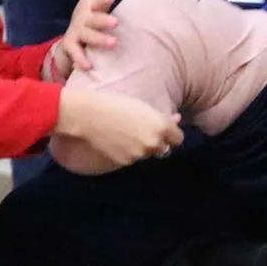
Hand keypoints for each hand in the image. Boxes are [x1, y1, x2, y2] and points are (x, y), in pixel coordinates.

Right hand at [54, 91, 184, 169]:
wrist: (88, 115)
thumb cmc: (115, 104)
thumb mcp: (142, 106)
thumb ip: (162, 117)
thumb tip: (177, 119)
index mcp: (161, 126)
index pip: (178, 139)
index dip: (170, 134)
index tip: (162, 129)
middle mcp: (154, 143)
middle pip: (165, 149)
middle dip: (158, 142)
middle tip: (143, 131)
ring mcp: (139, 154)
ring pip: (148, 154)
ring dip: (143, 148)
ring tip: (127, 133)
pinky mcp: (125, 162)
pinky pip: (133, 158)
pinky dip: (129, 152)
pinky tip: (118, 140)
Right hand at [55, 0, 129, 77]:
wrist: (71, 34)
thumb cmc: (91, 12)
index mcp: (91, 3)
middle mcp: (83, 17)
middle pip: (94, 19)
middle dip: (103, 20)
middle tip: (115, 22)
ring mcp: (77, 32)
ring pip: (88, 36)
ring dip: (99, 39)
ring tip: (113, 43)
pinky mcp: (71, 46)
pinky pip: (76, 54)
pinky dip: (80, 60)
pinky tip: (89, 66)